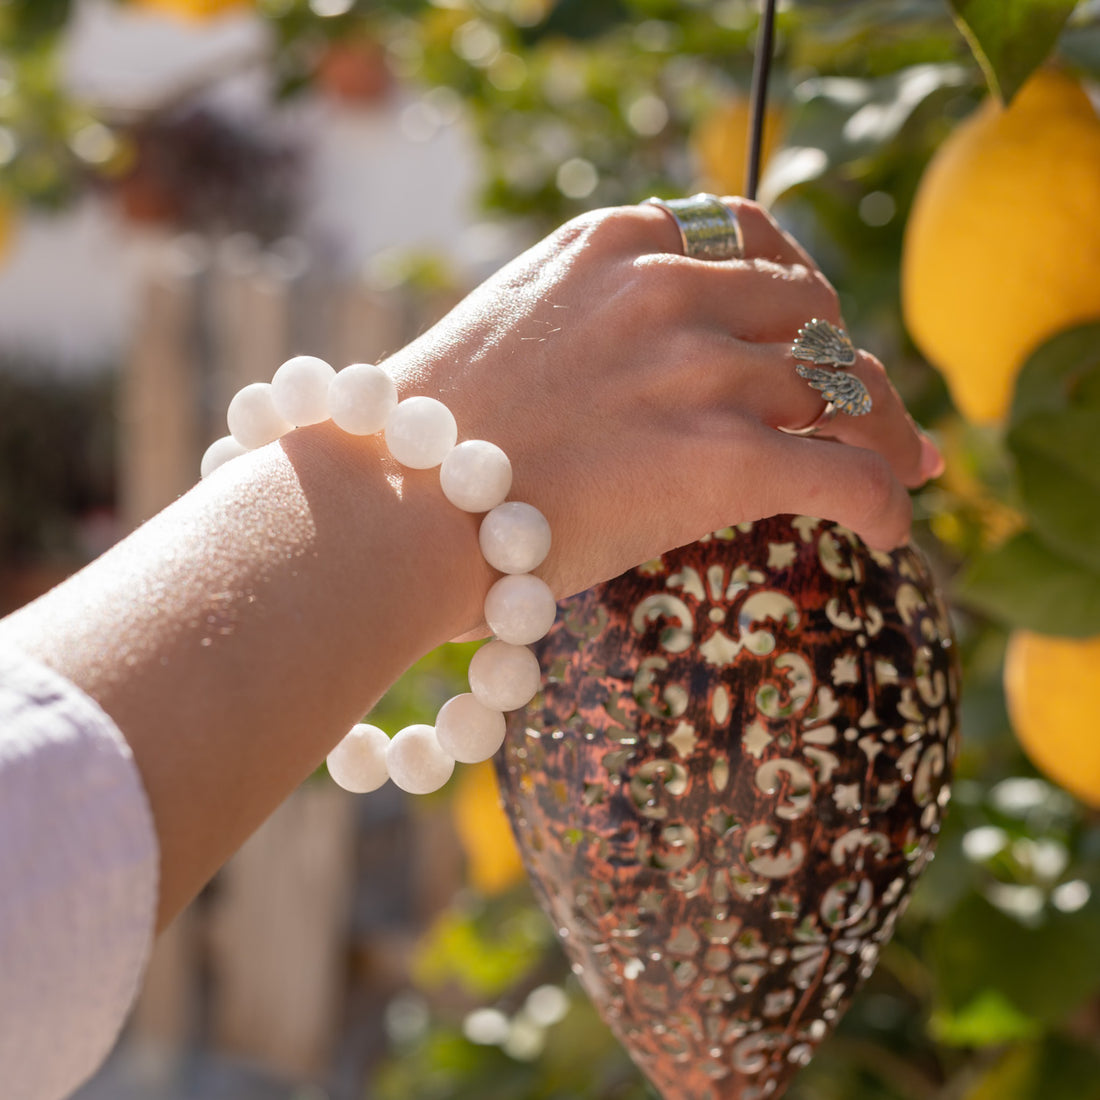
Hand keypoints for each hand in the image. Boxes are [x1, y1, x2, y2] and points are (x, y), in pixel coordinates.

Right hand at [381, 198, 939, 601]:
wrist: (390, 504)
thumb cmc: (424, 439)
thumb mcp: (510, 332)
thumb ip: (586, 325)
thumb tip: (633, 378)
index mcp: (612, 243)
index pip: (749, 241)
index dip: (796, 292)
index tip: (806, 337)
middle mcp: (666, 288)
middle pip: (812, 314)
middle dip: (845, 364)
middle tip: (865, 414)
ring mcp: (696, 368)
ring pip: (847, 390)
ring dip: (885, 433)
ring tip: (901, 469)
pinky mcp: (718, 456)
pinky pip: (844, 473)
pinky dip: (884, 500)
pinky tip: (892, 529)